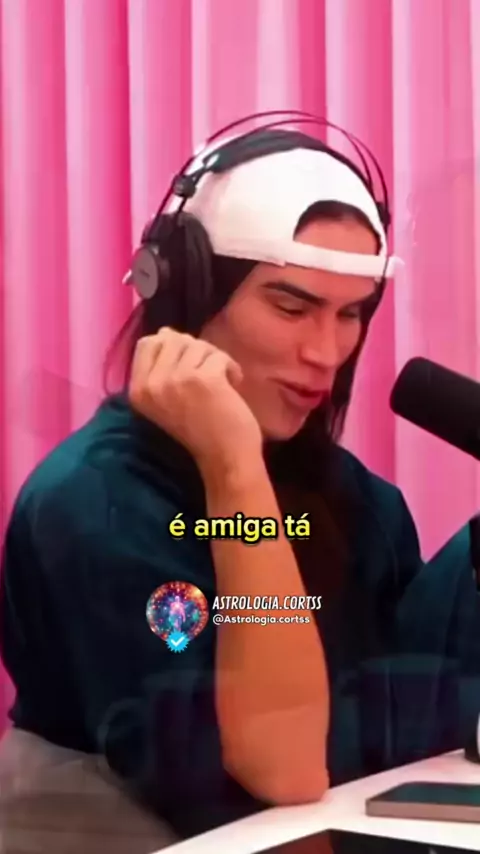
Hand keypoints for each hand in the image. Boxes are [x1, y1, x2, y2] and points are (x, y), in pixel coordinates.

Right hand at [128, 327, 262, 471]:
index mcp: (138, 391)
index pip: (146, 344)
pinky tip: (233, 386)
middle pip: (173, 339)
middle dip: (196, 352)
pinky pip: (218, 355)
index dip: (172, 347)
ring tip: (221, 384)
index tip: (189, 367)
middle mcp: (151, 384)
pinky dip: (231, 368)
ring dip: (215, 360)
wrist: (225, 459)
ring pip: (197, 345)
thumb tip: (165, 331)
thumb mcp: (168, 398)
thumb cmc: (201, 430)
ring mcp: (175, 380)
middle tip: (209, 375)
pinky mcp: (202, 379)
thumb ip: (163, 366)